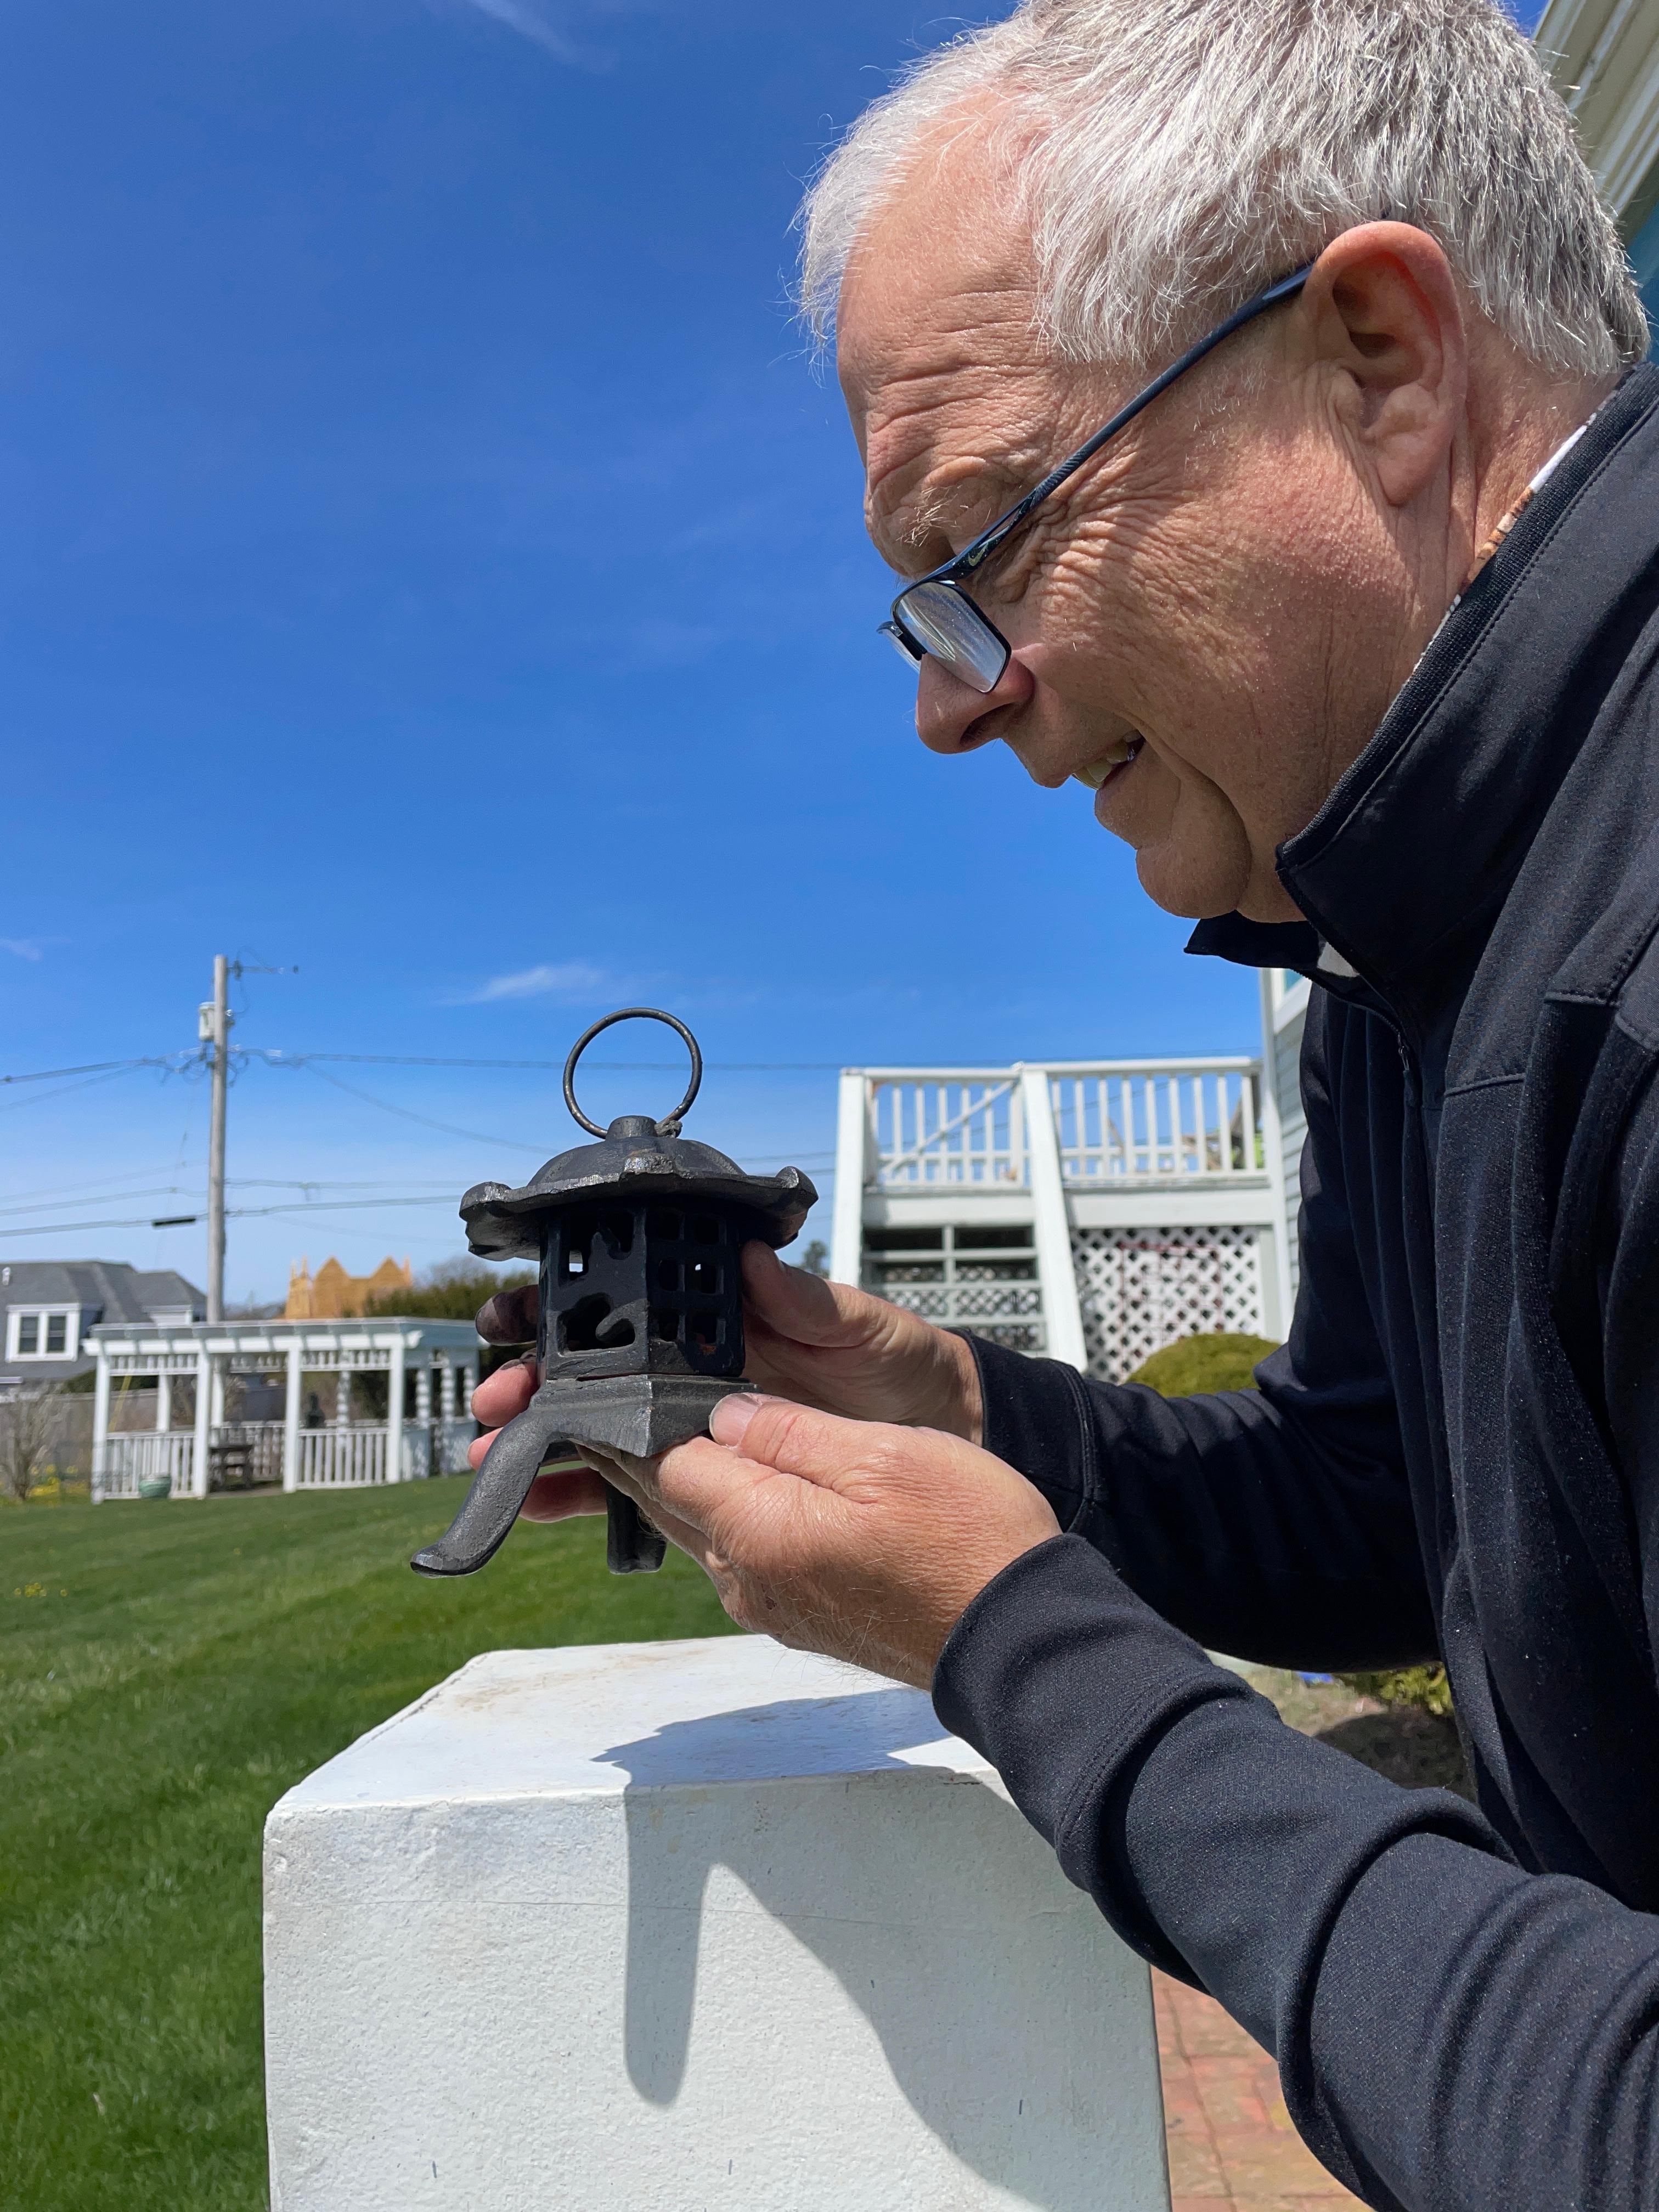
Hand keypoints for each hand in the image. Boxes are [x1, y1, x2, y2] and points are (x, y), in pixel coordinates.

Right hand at [467, 1245, 983, 1522]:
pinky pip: (635, 1484)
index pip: (625, 1303)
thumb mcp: (860, 1325)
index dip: (562, 1306)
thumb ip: (807, 1300)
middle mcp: (694, 1367)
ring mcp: (695, 1422)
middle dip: (532, 1380)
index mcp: (718, 1316)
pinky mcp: (709, 1474)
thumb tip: (754, 1261)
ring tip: (497, 1457)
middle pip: (592, 1369)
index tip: (518, 1318)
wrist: (940, 1432)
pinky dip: (584, 1493)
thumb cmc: (898, 1363)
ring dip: (543, 1443)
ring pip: (600, 1429)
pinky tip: (544, 1506)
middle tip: (496, 1401)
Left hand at [586, 1393, 1059, 1687]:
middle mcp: (750, 1579)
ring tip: (670, 1427)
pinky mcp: (805, 1615)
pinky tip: (741, 1483)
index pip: (664, 1464)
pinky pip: (743, 1555)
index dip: (644, 1416)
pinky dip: (729, 1515)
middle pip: (673, 1501)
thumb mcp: (882, 1454)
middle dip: (643, 1453)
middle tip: (617, 1402)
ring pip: (706, 1529)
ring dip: (687, 1483)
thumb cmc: (967, 1541)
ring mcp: (776, 1604)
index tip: (623, 1379)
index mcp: (759, 1531)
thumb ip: (790, 1431)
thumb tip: (724, 1412)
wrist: (1021, 1637)